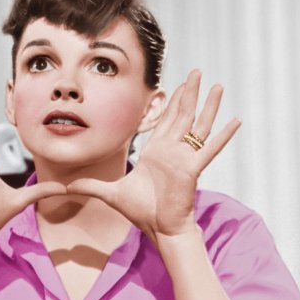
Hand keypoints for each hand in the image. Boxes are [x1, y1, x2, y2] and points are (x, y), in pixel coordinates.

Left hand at [67, 70, 241, 241]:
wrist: (158, 228)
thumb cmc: (141, 212)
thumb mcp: (110, 193)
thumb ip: (89, 186)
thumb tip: (63, 187)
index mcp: (156, 153)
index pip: (165, 122)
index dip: (171, 103)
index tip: (176, 85)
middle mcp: (172, 151)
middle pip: (183, 115)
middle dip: (189, 93)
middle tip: (196, 71)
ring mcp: (185, 158)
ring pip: (198, 125)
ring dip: (208, 105)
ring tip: (218, 85)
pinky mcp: (193, 168)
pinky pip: (211, 148)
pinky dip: (224, 135)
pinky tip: (236, 120)